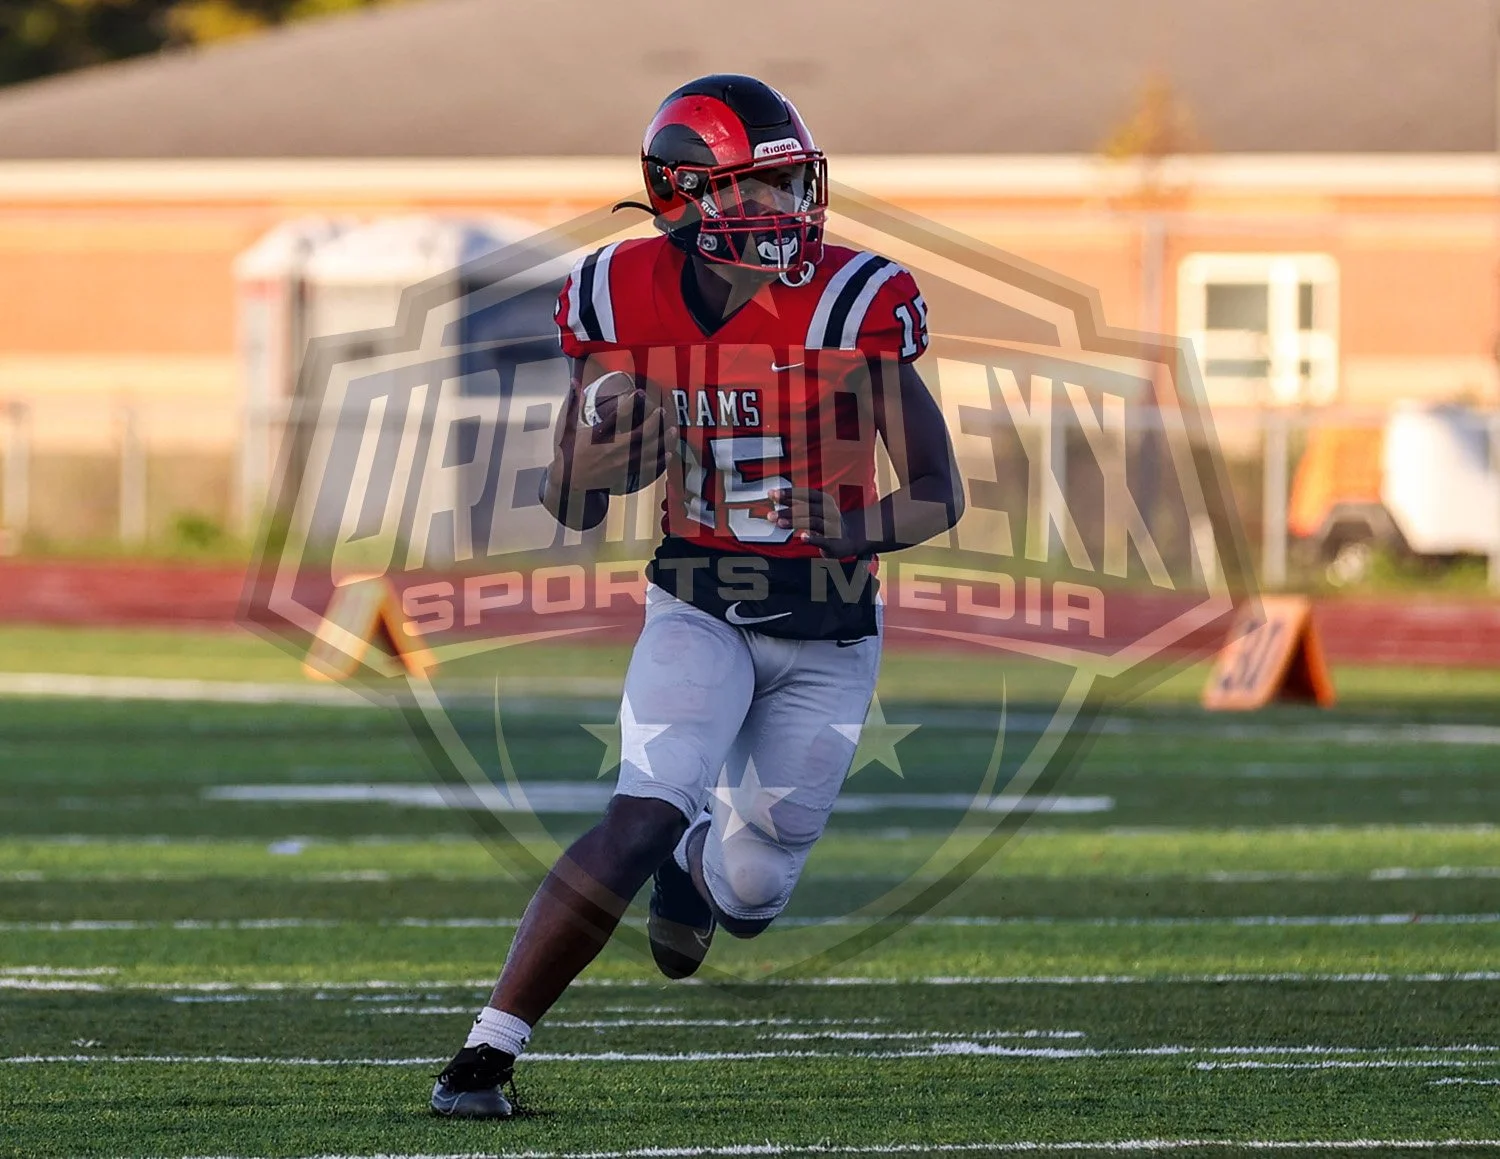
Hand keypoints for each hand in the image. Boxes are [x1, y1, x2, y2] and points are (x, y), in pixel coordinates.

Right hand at [564, 389, 678, 493]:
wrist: (568, 481)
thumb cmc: (568, 452)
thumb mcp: (567, 426)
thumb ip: (573, 403)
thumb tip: (574, 381)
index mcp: (600, 436)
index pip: (619, 416)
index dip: (630, 402)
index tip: (638, 393)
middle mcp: (614, 450)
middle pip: (641, 435)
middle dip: (654, 422)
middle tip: (662, 411)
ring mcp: (621, 464)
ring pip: (648, 452)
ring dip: (662, 441)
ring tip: (672, 430)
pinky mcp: (624, 474)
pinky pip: (647, 469)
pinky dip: (660, 462)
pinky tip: (668, 454)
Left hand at [770, 487, 859, 557]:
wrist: (847, 540)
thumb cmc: (825, 522)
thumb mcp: (813, 510)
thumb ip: (794, 504)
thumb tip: (772, 496)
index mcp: (823, 500)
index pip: (805, 493)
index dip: (789, 493)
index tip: (772, 494)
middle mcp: (829, 510)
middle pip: (807, 508)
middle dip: (788, 510)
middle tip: (771, 515)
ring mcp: (832, 526)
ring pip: (813, 521)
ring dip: (795, 522)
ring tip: (780, 524)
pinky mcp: (834, 541)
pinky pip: (823, 539)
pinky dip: (812, 538)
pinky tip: (802, 537)